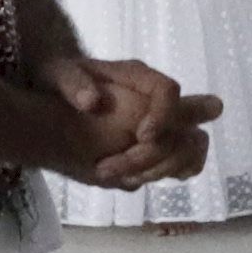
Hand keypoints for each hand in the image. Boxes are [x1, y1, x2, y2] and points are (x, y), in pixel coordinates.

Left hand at [43, 51, 213, 191]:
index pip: (168, 91)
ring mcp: (162, 122)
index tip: (141, 136)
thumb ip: (72, 83)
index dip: (163, 115)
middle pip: (194, 118)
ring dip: (166, 167)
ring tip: (125, 177)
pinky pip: (182, 162)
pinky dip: (167, 174)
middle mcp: (157, 99)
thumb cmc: (60, 77)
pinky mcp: (158, 143)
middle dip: (174, 147)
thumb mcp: (57, 74)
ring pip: (192, 145)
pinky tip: (133, 179)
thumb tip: (91, 101)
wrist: (57, 91)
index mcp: (138, 77)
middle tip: (135, 166)